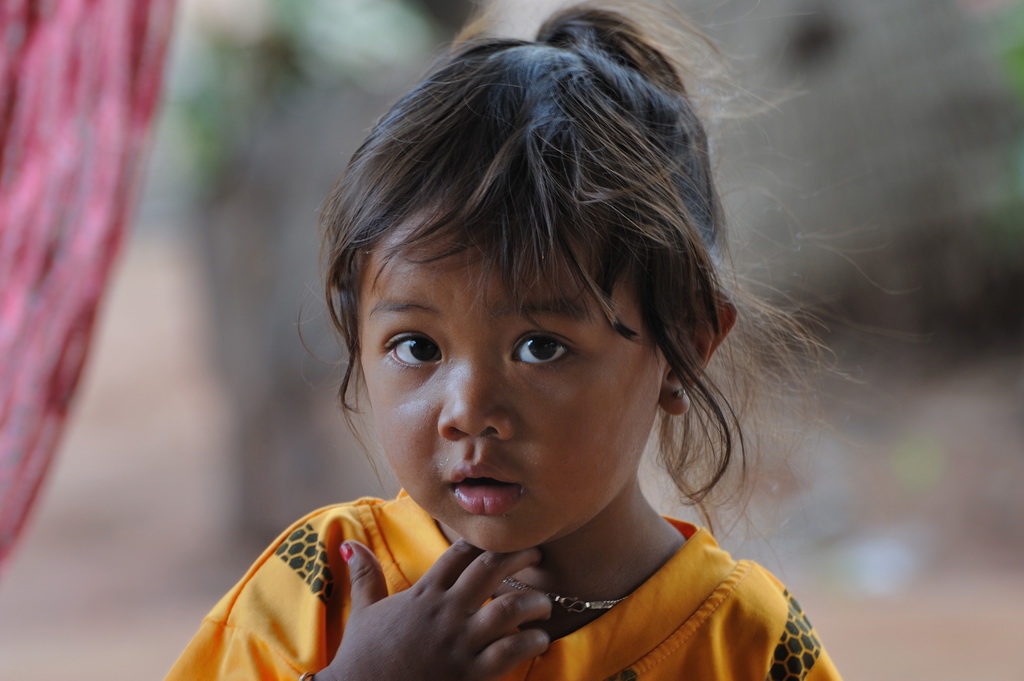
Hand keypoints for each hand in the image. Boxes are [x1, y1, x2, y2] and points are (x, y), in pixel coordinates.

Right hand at [318, 539, 551, 680]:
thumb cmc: (362, 656)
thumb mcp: (363, 610)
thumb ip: (365, 575)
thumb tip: (349, 544)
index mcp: (422, 595)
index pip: (459, 554)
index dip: (484, 543)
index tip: (502, 539)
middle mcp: (444, 612)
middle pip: (489, 570)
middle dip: (518, 557)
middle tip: (536, 554)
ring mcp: (458, 643)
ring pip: (507, 608)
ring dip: (533, 601)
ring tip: (544, 604)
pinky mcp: (468, 674)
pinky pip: (508, 651)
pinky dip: (530, 642)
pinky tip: (539, 639)